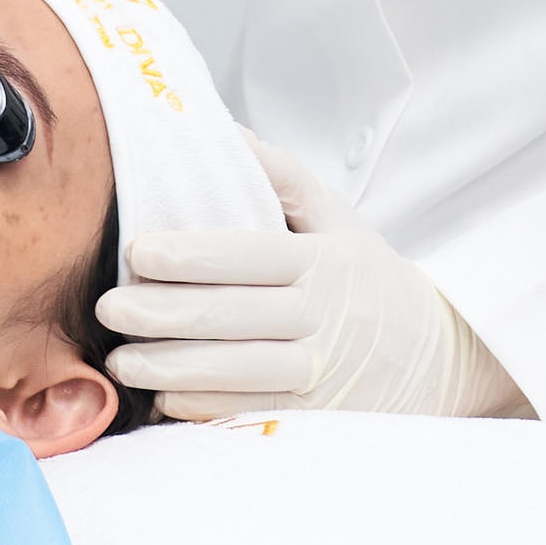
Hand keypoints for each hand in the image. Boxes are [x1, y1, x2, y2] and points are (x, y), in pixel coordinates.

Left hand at [95, 133, 529, 421]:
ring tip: (120, 360)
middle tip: (109, 307)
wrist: (436, 352)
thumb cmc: (362, 272)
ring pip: (237, 371)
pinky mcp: (316, 415)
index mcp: (321, 261)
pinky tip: (162, 395)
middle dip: (163, 314)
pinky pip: (252, 412)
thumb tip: (220, 130)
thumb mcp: (334, 213)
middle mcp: (320, 317)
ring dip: (172, 368)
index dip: (191, 255)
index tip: (139, 252)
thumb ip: (278, 172)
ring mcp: (320, 372)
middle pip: (233, 316)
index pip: (249, 255)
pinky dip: (204, 406)